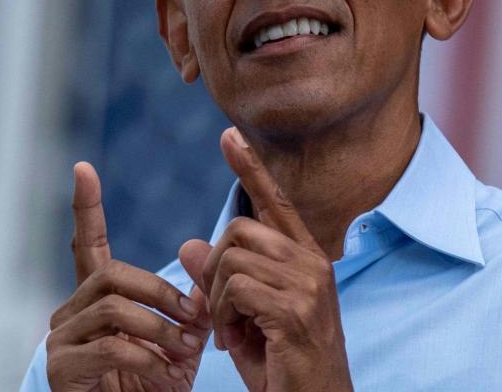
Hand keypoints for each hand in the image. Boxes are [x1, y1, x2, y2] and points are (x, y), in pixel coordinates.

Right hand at [46, 162, 211, 390]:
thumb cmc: (157, 385)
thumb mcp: (182, 339)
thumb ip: (190, 302)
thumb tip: (201, 255)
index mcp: (96, 298)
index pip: (87, 244)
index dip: (86, 207)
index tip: (83, 168)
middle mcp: (70, 312)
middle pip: (112, 274)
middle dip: (161, 292)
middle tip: (195, 318)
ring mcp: (60, 340)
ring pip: (113, 309)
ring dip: (160, 328)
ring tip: (186, 349)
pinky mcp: (61, 370)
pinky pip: (109, 347)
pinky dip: (147, 357)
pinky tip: (165, 372)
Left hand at [180, 128, 353, 391]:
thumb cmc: (282, 366)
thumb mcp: (243, 318)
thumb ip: (221, 279)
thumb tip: (188, 245)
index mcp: (306, 259)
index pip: (276, 202)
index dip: (251, 168)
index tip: (228, 136)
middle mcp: (313, 262)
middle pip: (239, 229)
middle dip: (214, 269)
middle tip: (219, 311)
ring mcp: (307, 284)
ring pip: (231, 258)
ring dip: (216, 300)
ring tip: (229, 332)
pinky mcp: (294, 309)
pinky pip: (233, 288)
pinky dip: (220, 315)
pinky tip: (231, 341)